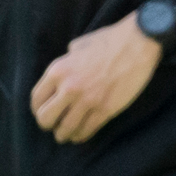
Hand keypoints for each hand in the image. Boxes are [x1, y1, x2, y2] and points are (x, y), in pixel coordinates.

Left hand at [31, 11, 161, 142]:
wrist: (138, 43)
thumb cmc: (109, 40)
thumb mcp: (79, 45)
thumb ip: (67, 60)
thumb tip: (65, 68)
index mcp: (58, 70)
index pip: (37, 99)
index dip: (38, 109)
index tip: (44, 112)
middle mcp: (69, 88)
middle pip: (46, 118)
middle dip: (48, 125)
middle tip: (54, 125)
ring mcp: (87, 100)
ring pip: (65, 129)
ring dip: (64, 134)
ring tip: (67, 134)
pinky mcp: (105, 109)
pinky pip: (87, 130)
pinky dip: (81, 136)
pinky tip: (81, 135)